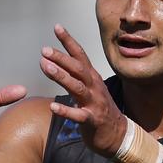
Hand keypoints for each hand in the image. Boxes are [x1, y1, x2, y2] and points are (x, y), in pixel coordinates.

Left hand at [39, 24, 125, 157]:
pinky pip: (78, 115)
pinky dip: (66, 110)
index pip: (80, 55)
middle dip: (61, 58)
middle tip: (44, 50)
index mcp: (92, 78)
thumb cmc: (100, 109)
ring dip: (62, 76)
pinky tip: (53, 107)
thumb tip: (56, 63)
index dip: (69, 41)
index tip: (57, 27)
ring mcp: (94, 103)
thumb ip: (76, 76)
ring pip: (77, 87)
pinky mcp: (92, 120)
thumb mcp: (91, 88)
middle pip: (77, 69)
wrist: (118, 134)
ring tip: (46, 67)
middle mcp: (94, 87)